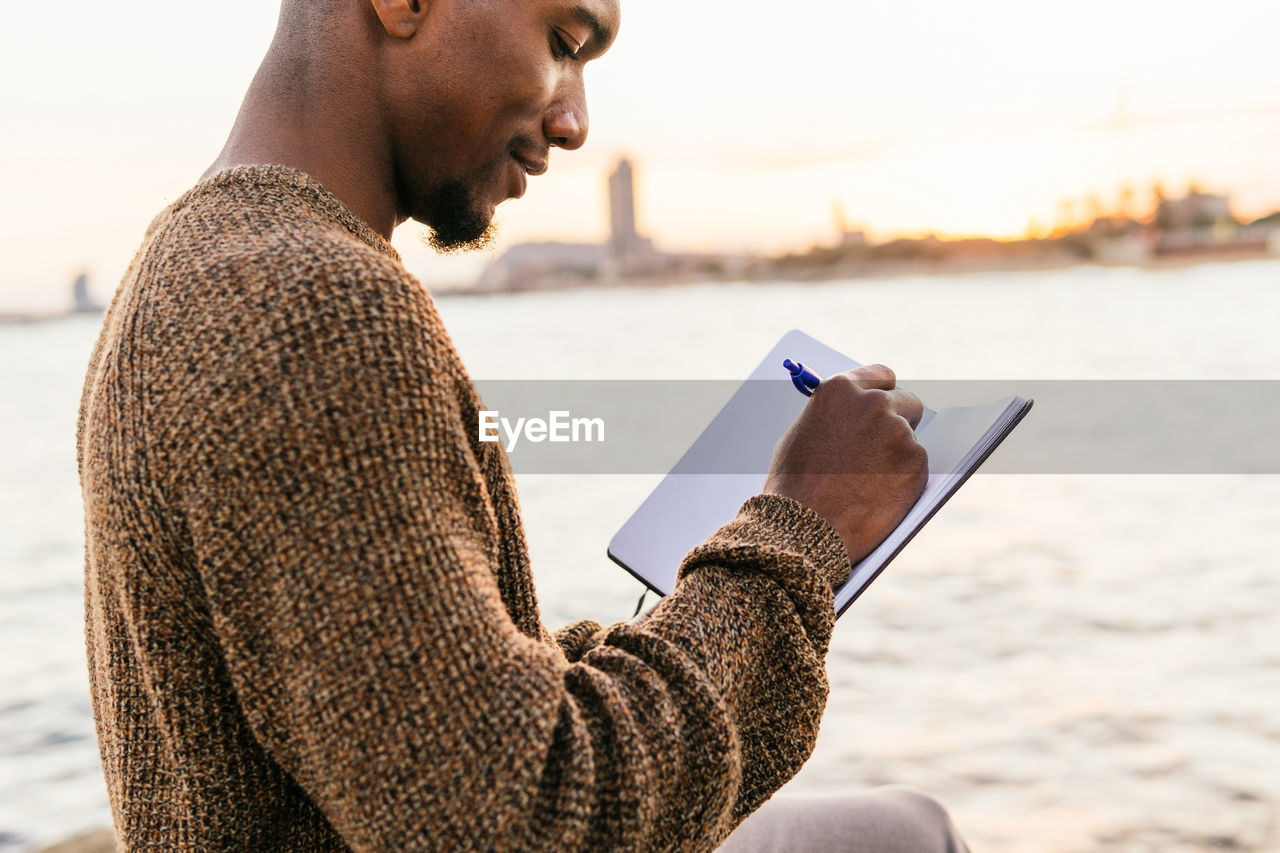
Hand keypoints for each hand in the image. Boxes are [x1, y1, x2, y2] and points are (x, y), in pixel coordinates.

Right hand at [763, 364, 927, 568]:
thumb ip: (834, 416)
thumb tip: (852, 416)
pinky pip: (917, 466)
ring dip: (898, 455)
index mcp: (841, 389)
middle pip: (907, 401)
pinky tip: (879, 496)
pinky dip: (904, 480)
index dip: (884, 391)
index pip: (881, 375)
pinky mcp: (916, 462)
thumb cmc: (794, 486)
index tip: (888, 401)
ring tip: (870, 482)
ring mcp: (898, 432)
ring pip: (912, 438)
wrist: (804, 527)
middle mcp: (873, 403)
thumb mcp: (803, 434)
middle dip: (901, 420)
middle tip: (887, 445)